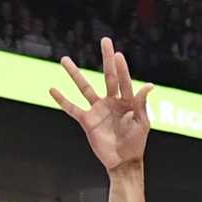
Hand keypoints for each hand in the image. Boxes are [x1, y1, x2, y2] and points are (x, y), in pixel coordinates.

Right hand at [50, 38, 153, 173]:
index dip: (121, 69)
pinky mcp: (88, 121)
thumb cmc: (136, 142)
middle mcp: (111, 101)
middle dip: (107, 58)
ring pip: (84, 88)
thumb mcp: (142, 122)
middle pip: (108, 76)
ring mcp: (98, 110)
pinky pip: (72, 108)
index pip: (124, 81)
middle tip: (105, 40)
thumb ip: (141, 103)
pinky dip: (62, 100)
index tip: (118, 55)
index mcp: (127, 101)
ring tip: (64, 59)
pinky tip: (52, 89)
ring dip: (74, 74)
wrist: (123, 162)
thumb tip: (149, 85)